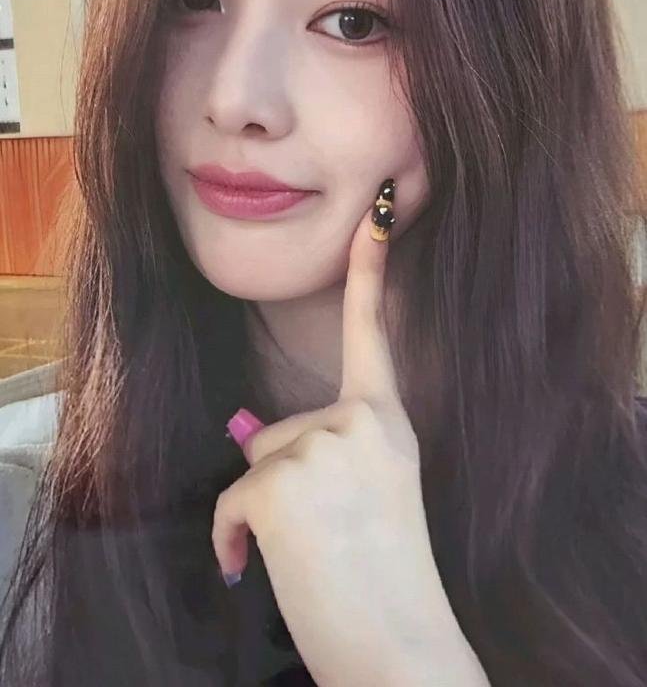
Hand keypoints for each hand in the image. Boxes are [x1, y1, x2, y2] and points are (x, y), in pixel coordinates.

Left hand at [211, 184, 489, 685]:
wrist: (400, 644)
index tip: (378, 206)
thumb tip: (241, 422)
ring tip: (306, 552)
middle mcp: (359, 420)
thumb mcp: (370, 488)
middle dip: (280, 478)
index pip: (371, 329)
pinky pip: (228, 502)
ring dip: (260, 512)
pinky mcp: (279, 482)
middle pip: (276, 428)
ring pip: (251, 463)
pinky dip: (232, 541)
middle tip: (328, 531)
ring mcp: (321, 447)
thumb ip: (323, 444)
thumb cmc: (385, 571)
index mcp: (388, 419)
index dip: (371, 265)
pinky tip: (261, 568)